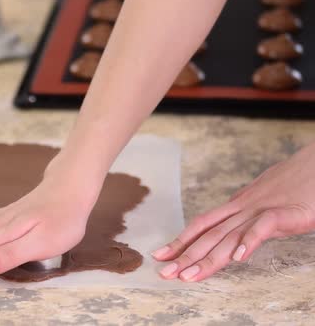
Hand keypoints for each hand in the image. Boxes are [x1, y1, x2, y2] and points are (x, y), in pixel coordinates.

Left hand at [152, 142, 314, 281]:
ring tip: (188, 275)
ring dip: (207, 258)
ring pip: (228, 236)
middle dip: (184, 256)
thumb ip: (249, 217)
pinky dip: (249, 242)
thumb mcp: (265, 201)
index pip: (202, 225)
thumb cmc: (296, 183)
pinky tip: (238, 259)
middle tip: (164, 273)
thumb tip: (237, 231)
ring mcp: (261, 209)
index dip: (180, 241)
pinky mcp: (285, 212)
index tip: (161, 256)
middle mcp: (243, 208)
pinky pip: (263, 228)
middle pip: (208, 235)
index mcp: (237, 206)